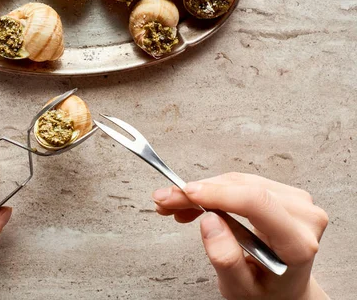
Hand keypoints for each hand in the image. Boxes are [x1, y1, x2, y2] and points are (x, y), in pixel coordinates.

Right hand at [152, 172, 328, 299]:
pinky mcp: (284, 192)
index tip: (184, 194)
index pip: (257, 203)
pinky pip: (241, 181)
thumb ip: (226, 259)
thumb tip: (209, 221)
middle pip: (243, 188)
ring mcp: (297, 201)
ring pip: (238, 181)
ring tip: (175, 205)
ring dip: (201, 190)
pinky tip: (194, 202)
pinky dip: (213, 190)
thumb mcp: (240, 289)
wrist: (284, 290)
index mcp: (298, 243)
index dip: (217, 194)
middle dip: (197, 192)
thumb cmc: (265, 291)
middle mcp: (304, 216)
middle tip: (165, 201)